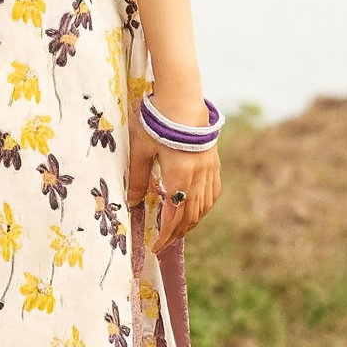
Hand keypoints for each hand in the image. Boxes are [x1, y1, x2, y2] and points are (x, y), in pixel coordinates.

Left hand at [127, 109, 221, 254]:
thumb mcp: (140, 151)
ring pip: (203, 206)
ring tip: (178, 230)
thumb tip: (133, 203)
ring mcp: (208, 171)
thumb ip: (137, 179)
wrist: (183, 99)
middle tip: (164, 243)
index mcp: (178, 178)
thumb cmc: (157, 123)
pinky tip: (197, 208)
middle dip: (176, 233)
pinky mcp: (213, 162)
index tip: (155, 247)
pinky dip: (204, 206)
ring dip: (191, 222)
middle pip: (189, 216)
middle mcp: (197, 178)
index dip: (164, 235)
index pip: (172, 217)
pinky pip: (212, 193)